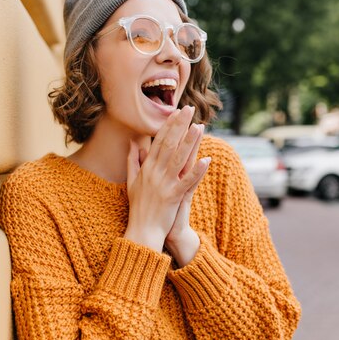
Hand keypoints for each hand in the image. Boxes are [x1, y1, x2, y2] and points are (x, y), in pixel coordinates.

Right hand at [124, 106, 206, 252]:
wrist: (141, 231)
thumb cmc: (138, 208)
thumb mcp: (131, 182)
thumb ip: (132, 161)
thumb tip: (132, 143)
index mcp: (147, 168)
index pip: (158, 141)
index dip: (168, 125)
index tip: (176, 111)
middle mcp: (154, 173)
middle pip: (169, 144)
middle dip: (179, 125)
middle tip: (189, 109)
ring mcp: (164, 184)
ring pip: (179, 159)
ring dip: (190, 142)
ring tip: (200, 126)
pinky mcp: (173, 197)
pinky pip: (187, 182)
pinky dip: (197, 171)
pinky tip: (207, 160)